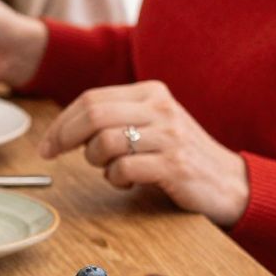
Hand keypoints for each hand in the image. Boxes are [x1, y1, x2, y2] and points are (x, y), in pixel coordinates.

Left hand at [40, 79, 252, 226]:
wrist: (228, 182)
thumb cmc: (179, 155)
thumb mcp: (150, 124)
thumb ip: (115, 118)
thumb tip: (65, 127)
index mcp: (150, 92)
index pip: (91, 99)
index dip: (61, 122)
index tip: (47, 143)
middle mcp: (160, 108)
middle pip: (92, 115)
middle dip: (64, 137)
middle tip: (53, 155)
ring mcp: (169, 136)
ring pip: (105, 141)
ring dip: (97, 162)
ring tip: (111, 170)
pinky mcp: (174, 165)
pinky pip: (124, 168)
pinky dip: (115, 179)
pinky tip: (127, 182)